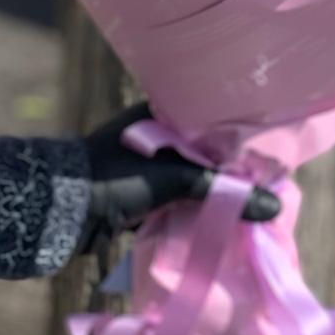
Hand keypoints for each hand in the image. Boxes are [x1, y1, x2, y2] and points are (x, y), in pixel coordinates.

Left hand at [77, 104, 279, 251]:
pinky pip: (178, 199)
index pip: (215, 121)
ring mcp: (147, 165)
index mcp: (163, 112)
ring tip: (249, 208)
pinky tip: (218, 222)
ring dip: (214, 193)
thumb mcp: (176, 180)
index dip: (243, 139)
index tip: (272, 157)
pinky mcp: (139, 194)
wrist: (59, 211)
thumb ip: (225, 192)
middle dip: (232, 171)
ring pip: (193, 178)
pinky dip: (196, 210)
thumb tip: (274, 207)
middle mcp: (157, 133)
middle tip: (267, 187)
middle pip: (206, 152)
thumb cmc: (116, 178)